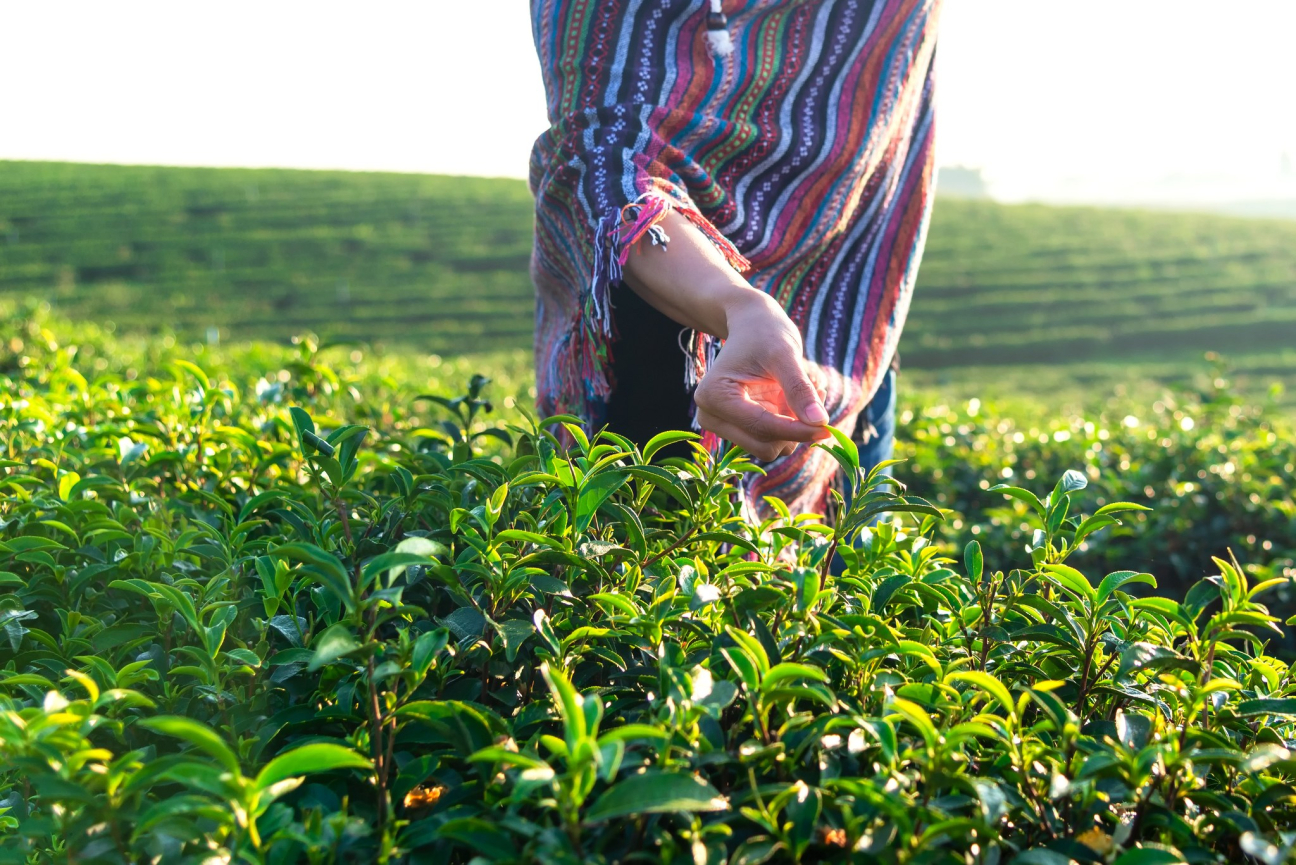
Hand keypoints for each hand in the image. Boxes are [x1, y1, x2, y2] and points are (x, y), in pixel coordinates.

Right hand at [619, 209, 830, 460]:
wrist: (750, 323)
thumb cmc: (765, 331)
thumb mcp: (785, 353)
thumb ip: (800, 389)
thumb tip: (820, 423)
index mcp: (714, 396)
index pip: (761, 428)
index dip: (797, 431)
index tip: (827, 428)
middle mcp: (711, 416)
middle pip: (765, 446)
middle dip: (794, 426)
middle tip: (814, 393)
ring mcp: (724, 426)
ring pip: (771, 447)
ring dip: (795, 425)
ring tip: (803, 389)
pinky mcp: (738, 429)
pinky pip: (773, 440)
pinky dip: (790, 424)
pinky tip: (792, 397)